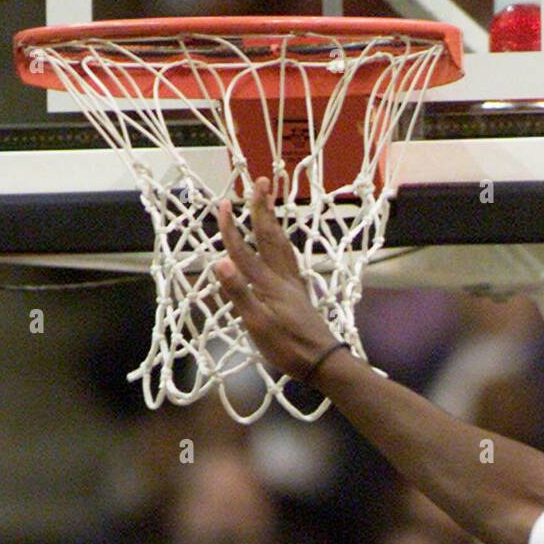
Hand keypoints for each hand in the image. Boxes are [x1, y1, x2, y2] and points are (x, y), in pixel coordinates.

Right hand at [214, 179, 342, 378]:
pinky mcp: (300, 293)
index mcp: (268, 286)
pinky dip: (284, 244)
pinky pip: (291, 259)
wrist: (323, 362)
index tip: (223, 204)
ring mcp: (293, 285)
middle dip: (262, 209)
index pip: (243, 253)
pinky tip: (284, 244)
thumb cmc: (288, 348)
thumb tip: (220, 262)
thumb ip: (239, 294)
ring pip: (282, 245)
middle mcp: (282, 279)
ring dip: (274, 221)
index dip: (231, 230)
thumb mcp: (258, 325)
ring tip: (270, 202)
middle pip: (269, 238)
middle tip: (259, 181)